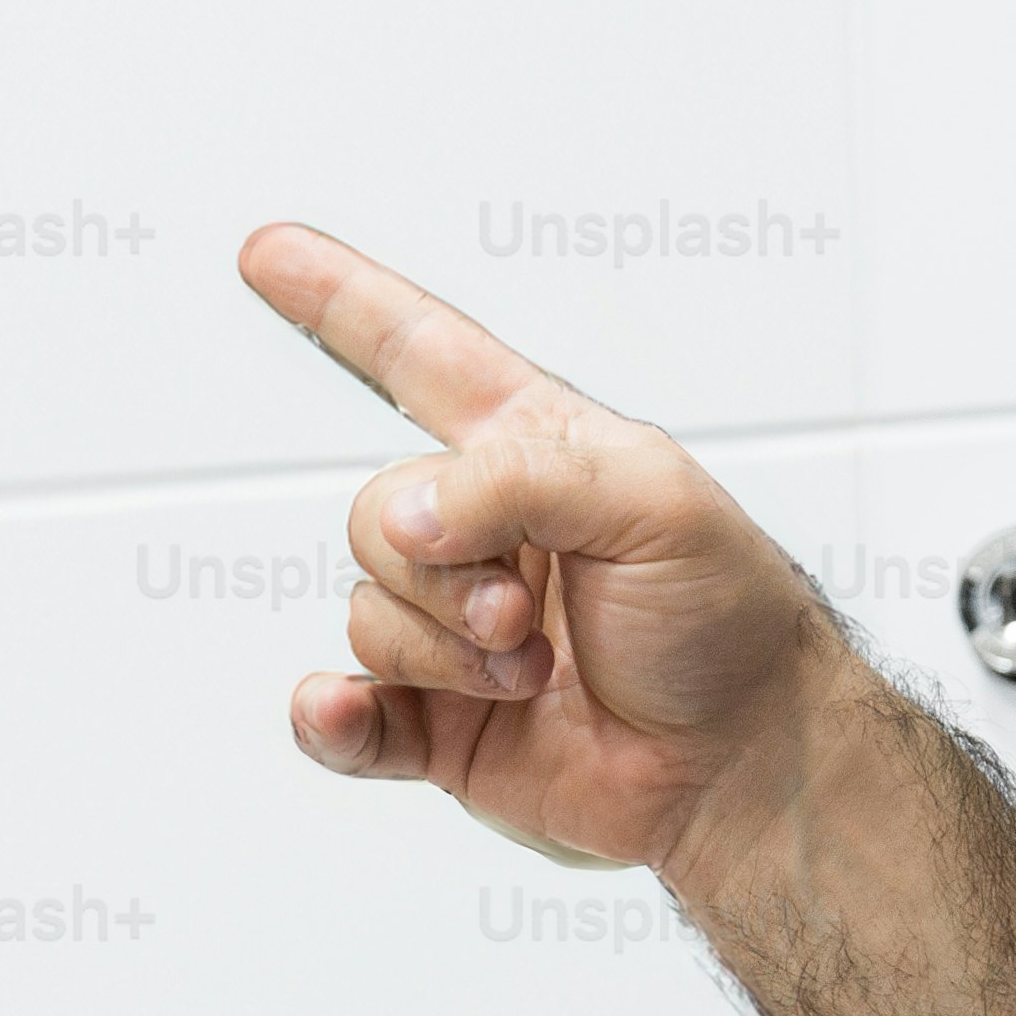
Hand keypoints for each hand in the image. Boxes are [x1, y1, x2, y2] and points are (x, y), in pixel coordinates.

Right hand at [235, 222, 856, 879]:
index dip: (343, 302)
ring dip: (440, 652)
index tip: (268, 255)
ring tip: (526, 673)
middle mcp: (484, 538)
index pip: (420, 355)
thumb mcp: (653, 500)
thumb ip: (519, 481)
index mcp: (533, 453)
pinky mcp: (441, 728)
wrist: (746, 761)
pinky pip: (345, 718)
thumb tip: (407, 519)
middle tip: (520, 612)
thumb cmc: (728, 618)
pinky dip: (332, 717)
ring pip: (368, 616)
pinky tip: (345, 714)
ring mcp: (456, 635)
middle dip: (440, 571)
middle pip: (377, 516)